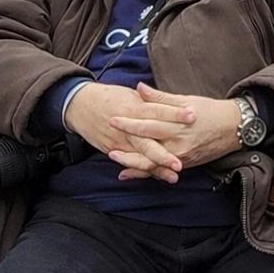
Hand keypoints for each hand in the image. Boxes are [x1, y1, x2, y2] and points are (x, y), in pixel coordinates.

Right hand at [64, 83, 195, 183]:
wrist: (80, 105)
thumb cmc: (108, 97)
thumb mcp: (130, 95)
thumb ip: (150, 100)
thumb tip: (170, 101)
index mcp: (134, 108)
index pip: (158, 111)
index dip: (176, 114)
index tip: (193, 116)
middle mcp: (127, 127)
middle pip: (149, 141)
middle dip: (165, 153)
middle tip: (182, 160)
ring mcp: (120, 141)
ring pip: (141, 157)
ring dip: (158, 167)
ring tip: (175, 174)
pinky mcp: (113, 150)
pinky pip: (131, 162)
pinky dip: (144, 171)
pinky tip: (159, 177)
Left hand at [106, 83, 239, 179]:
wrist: (234, 128)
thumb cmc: (210, 111)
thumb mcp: (186, 100)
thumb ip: (160, 98)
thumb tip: (139, 88)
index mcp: (177, 125)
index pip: (148, 125)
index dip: (129, 123)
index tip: (113, 118)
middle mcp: (178, 144)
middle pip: (147, 147)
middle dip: (126, 145)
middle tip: (106, 142)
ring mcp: (181, 157)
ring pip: (151, 163)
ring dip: (131, 162)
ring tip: (113, 158)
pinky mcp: (184, 165)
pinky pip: (160, 171)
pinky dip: (143, 173)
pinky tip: (128, 174)